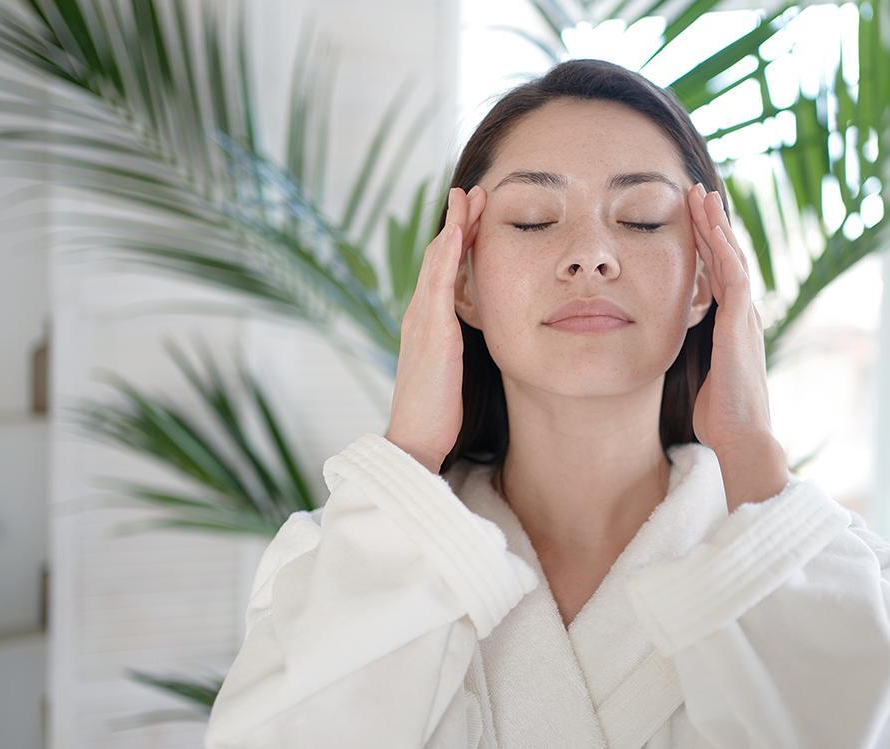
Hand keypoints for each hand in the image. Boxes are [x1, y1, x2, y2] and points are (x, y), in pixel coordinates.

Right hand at [385, 185, 485, 472]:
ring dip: (454, 225)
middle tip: (473, 190)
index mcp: (426, 323)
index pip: (443, 271)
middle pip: (439, 256)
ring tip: (469, 196)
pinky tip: (458, 231)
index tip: (474, 215)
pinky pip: (439, 283)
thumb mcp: (451, 370)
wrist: (415, 440)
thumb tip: (474, 335)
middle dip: (457, 221)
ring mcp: (422, 320)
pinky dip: (448, 253)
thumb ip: (458, 347)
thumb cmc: (436, 412)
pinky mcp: (431, 331)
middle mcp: (419, 314)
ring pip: (437, 260)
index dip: (459, 240)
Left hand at [686, 182, 775, 454]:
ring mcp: (745, 318)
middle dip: (712, 224)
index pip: (720, 275)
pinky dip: (724, 251)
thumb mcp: (704, 376)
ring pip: (732, 259)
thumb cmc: (720, 416)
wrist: (741, 437)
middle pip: (728, 258)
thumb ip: (698, 356)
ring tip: (702, 196)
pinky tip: (713, 228)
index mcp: (734, 326)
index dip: (708, 246)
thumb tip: (680, 350)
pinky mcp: (741, 325)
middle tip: (699, 193)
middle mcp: (744, 316)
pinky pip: (734, 278)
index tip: (695, 220)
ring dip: (716, 226)